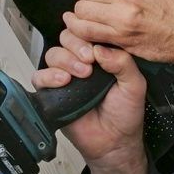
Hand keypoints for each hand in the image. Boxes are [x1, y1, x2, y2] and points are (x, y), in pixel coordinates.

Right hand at [32, 30, 146, 168]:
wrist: (115, 142)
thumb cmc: (125, 114)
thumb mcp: (134, 84)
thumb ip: (123, 62)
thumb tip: (101, 48)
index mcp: (101, 55)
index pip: (88, 32)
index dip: (88, 34)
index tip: (96, 46)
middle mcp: (82, 62)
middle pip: (67, 37)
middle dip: (76, 45)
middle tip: (89, 59)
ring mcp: (66, 76)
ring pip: (54, 54)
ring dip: (66, 60)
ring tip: (81, 74)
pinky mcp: (53, 92)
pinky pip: (39, 77)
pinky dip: (48, 76)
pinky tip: (63, 82)